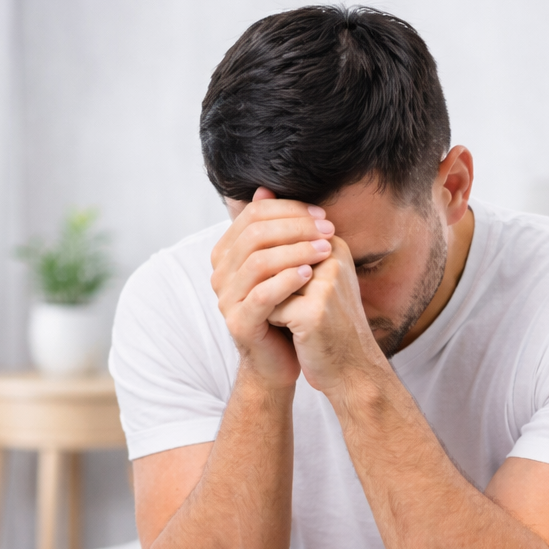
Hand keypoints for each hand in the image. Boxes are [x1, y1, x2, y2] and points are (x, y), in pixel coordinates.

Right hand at [210, 187, 335, 388]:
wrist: (280, 359)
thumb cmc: (285, 309)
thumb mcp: (282, 265)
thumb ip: (276, 232)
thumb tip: (265, 189)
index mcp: (227, 254)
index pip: (253, 216)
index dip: (289, 210)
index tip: (322, 215)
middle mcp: (220, 273)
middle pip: (255, 235)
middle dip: (296, 228)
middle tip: (328, 230)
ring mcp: (225, 299)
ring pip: (258, 262)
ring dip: (295, 251)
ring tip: (326, 250)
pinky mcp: (238, 322)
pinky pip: (261, 294)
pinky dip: (287, 280)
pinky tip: (310, 274)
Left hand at [267, 235, 386, 395]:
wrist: (351, 368)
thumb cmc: (330, 325)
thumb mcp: (316, 281)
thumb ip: (291, 252)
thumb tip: (252, 219)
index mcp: (334, 246)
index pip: (282, 235)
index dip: (267, 262)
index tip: (276, 286)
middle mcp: (333, 259)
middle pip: (273, 256)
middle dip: (266, 280)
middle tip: (276, 303)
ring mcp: (326, 285)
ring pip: (268, 279)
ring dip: (268, 299)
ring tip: (286, 316)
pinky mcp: (314, 311)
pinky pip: (270, 305)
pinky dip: (272, 319)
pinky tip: (290, 332)